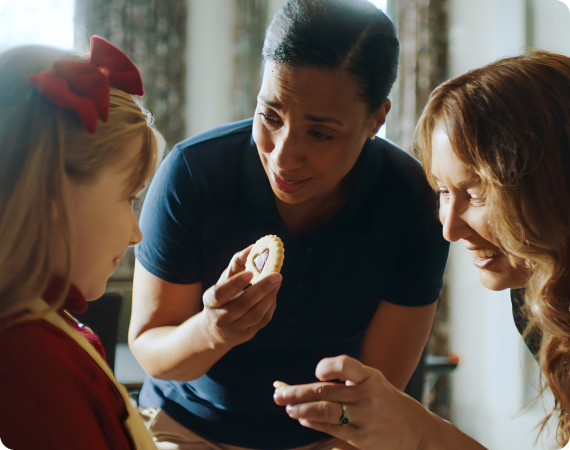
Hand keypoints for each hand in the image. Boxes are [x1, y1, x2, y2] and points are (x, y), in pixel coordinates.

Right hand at [201, 246, 281, 346]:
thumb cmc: (223, 295)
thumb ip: (237, 262)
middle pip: (242, 304)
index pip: (220, 293)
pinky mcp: (247, 333)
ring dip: (269, 297)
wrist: (216, 327)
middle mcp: (220, 317)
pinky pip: (262, 320)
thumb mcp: (224, 279)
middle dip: (262, 288)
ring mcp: (234, 328)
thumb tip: (253, 247)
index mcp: (211, 301)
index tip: (250, 273)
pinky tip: (274, 292)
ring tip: (277, 281)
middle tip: (276, 275)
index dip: (235, 283)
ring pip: (255, 314)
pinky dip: (271, 305)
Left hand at [273, 355, 428, 449]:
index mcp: (370, 377)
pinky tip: (302, 418)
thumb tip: (305, 380)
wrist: (416, 431)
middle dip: (297, 392)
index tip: (316, 372)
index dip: (328, 367)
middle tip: (278, 394)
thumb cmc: (385, 402)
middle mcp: (367, 396)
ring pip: (325, 412)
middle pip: (325, 392)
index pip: (346, 366)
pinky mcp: (361, 437)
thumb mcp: (371, 383)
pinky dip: (313, 422)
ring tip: (288, 407)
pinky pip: (331, 429)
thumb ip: (343, 382)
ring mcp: (364, 418)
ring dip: (301, 409)